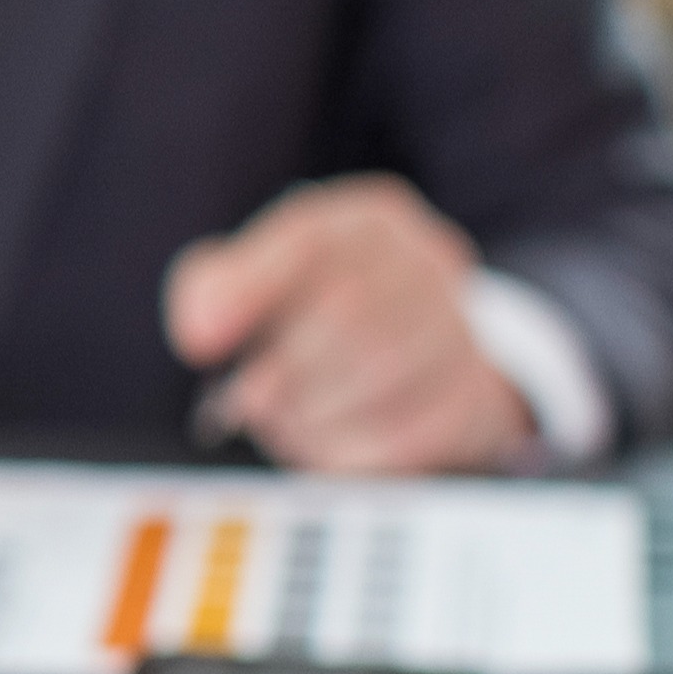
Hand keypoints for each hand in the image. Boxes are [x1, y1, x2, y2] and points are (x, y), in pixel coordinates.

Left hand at [165, 175, 536, 473]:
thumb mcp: (252, 281)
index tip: (197, 342)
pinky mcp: (475, 399)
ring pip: (382, 375)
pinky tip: (323, 446)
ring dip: (311, 412)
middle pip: (349, 310)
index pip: (309, 241)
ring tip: (283, 421)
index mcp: (368, 222)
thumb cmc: (313, 315)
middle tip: (246, 397)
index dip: (247, 290)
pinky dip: (349, 450)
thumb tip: (200, 331)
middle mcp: (427, 262)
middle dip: (282, 366)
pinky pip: (409, 433)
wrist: (413, 367)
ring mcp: (461, 329)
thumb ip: (213, 289)